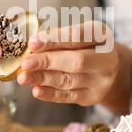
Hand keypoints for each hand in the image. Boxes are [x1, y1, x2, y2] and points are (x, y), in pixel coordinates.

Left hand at [17, 21, 131, 113]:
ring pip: (69, 80)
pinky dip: (50, 94)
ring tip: (23, 77)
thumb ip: (59, 38)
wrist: (108, 68)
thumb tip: (31, 47)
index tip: (33, 42)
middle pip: (76, 61)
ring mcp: (100, 80)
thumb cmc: (87, 46)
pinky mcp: (91, 96)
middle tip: (26, 63)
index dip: (56, 39)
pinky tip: (36, 90)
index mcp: (102, 35)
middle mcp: (106, 58)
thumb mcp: (80, 35)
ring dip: (43, 79)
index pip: (79, 36)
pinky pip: (68, 96)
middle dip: (48, 62)